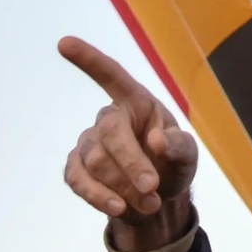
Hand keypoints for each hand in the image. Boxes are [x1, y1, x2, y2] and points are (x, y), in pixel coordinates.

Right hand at [59, 35, 197, 250]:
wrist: (156, 197)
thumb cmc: (173, 163)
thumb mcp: (188, 155)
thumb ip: (179, 146)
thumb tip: (157, 141)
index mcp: (137, 102)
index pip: (111, 75)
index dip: (88, 59)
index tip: (63, 43)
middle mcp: (109, 118)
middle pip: (110, 133)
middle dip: (132, 162)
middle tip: (153, 188)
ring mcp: (88, 143)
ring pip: (96, 162)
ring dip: (123, 186)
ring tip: (150, 203)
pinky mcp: (76, 168)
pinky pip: (78, 180)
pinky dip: (98, 196)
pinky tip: (117, 208)